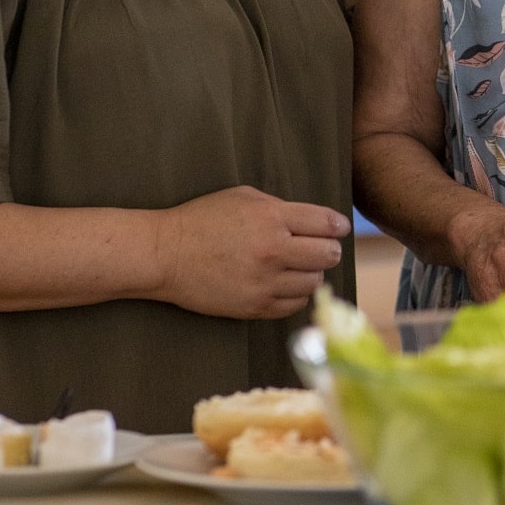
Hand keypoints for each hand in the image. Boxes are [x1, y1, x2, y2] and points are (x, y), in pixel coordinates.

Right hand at [153, 186, 348, 319]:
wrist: (165, 255)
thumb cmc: (202, 220)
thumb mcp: (244, 198)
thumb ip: (281, 208)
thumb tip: (315, 222)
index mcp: (272, 217)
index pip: (326, 223)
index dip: (338, 226)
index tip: (339, 229)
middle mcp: (273, 250)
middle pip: (327, 255)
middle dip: (328, 249)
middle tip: (321, 248)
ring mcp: (265, 282)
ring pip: (314, 282)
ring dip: (311, 273)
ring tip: (298, 266)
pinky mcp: (254, 306)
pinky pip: (294, 305)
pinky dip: (296, 294)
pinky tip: (285, 284)